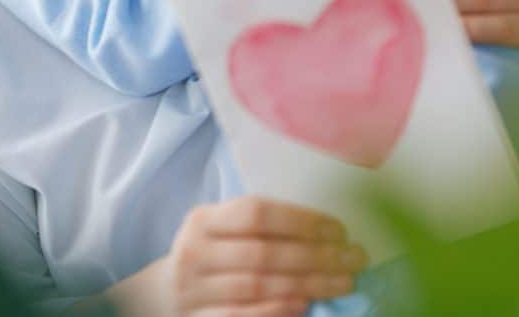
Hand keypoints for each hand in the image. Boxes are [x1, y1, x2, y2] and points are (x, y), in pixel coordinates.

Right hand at [166, 196, 365, 315]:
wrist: (163, 297)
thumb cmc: (210, 259)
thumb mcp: (221, 233)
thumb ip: (259, 229)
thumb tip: (327, 234)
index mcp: (202, 221)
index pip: (254, 212)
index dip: (300, 219)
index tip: (339, 229)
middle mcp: (194, 253)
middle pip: (262, 252)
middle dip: (316, 256)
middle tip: (355, 258)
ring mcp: (194, 291)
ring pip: (258, 286)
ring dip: (308, 284)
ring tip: (343, 282)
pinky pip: (243, 316)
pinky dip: (277, 310)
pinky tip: (306, 304)